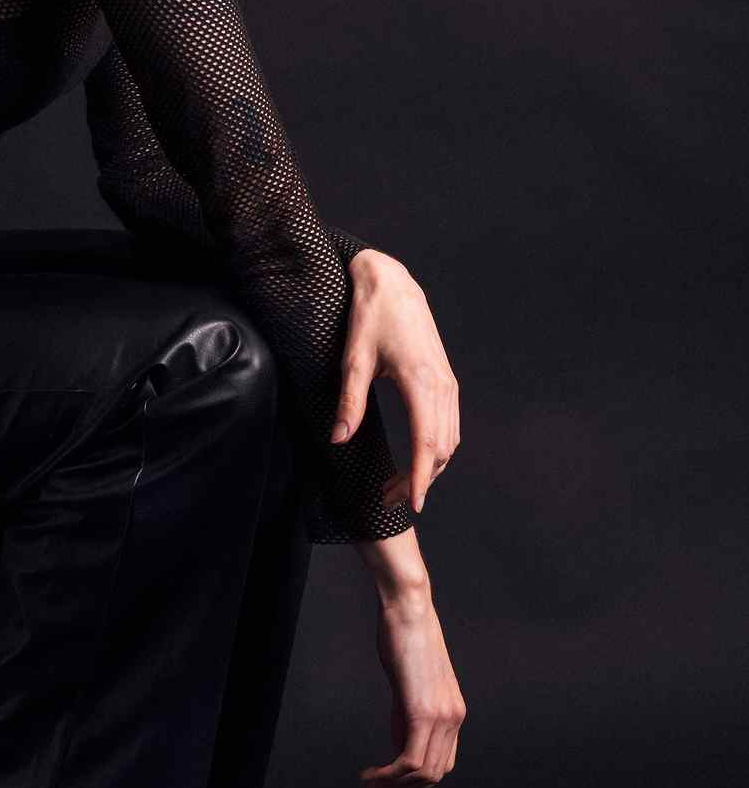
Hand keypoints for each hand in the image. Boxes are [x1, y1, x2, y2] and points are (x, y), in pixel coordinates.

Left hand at [332, 250, 459, 515]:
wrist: (392, 283)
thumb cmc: (370, 317)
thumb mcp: (353, 359)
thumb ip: (349, 402)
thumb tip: (338, 439)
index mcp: (421, 382)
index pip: (427, 445)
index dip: (420, 479)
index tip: (412, 504)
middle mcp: (442, 385)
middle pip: (442, 449)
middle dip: (420, 480)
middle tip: (390, 499)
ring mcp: (448, 382)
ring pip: (449, 439)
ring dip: (430, 467)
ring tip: (399, 485)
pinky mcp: (446, 379)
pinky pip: (450, 424)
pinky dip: (437, 448)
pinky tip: (417, 460)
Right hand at [360, 583, 465, 787]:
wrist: (408, 608)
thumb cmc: (404, 639)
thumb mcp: (409, 685)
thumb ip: (407, 717)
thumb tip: (399, 748)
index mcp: (454, 713)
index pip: (442, 765)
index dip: (415, 784)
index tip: (387, 785)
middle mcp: (454, 719)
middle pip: (434, 777)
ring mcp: (442, 717)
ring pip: (423, 775)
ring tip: (367, 787)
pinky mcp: (422, 712)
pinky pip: (410, 761)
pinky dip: (389, 775)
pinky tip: (371, 774)